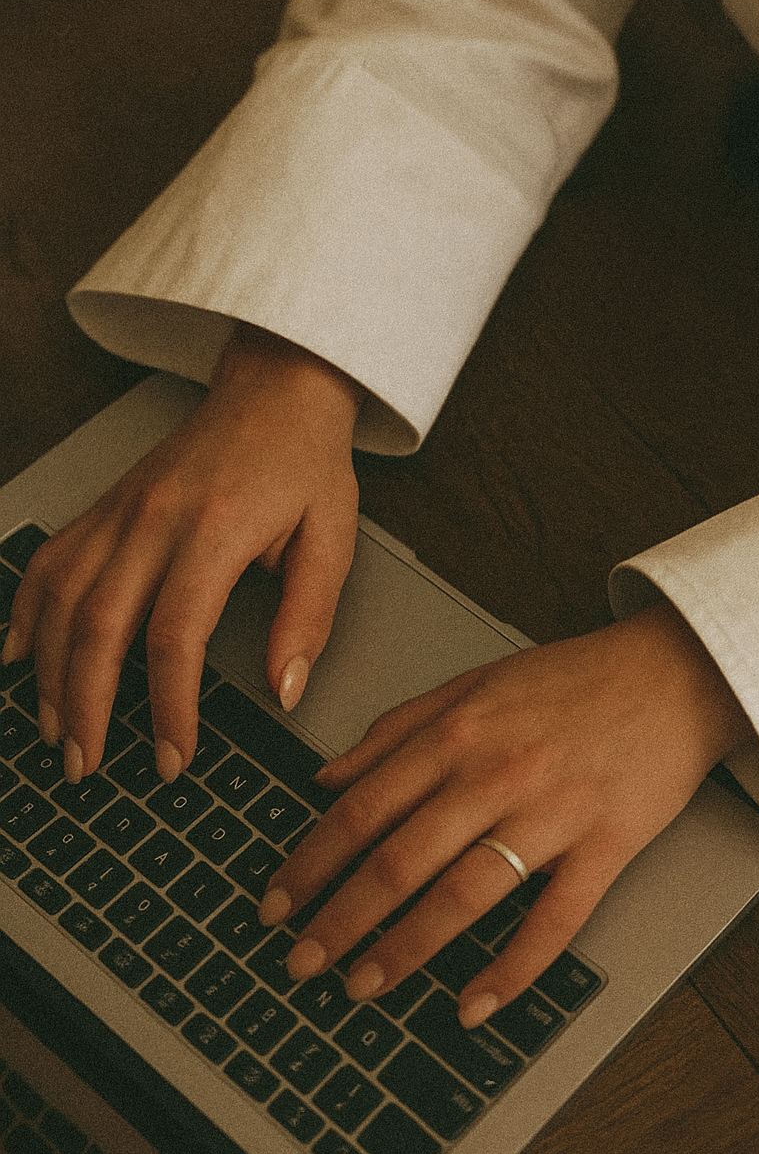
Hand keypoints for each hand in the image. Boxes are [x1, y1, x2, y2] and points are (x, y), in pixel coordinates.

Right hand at [2, 322, 362, 782]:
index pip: (175, 635)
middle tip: (87, 766)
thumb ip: (308, 619)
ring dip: (50, 674)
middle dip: (86, 706)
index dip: (169, 705)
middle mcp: (154, 518)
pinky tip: (20, 657)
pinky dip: (27, 612)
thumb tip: (285, 691)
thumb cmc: (306, 460)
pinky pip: (51, 562)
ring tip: (56, 732)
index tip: (174, 757)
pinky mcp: (106, 506)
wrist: (277, 388)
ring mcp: (121, 510)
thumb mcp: (333, 539)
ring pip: (62, 600)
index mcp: (215, 529)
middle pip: (99, 626)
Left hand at [260, 600, 751, 1026]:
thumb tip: (326, 777)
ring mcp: (553, 812)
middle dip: (340, 919)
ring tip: (361, 987)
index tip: (275, 903)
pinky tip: (473, 1005)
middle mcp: (496, 773)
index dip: (310, 862)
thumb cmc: (575, 679)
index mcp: (458, 732)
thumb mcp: (473, 682)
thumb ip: (397, 729)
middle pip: (400, 859)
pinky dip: (511, 969)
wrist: (676, 671)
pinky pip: (553, 920)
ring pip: (464, 894)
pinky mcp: (606, 846)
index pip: (362, 807)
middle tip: (299, 964)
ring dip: (405, 949)